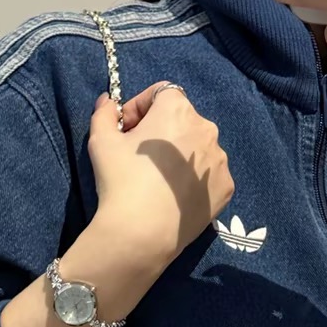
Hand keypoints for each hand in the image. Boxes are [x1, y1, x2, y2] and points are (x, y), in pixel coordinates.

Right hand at [87, 81, 234, 268]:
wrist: (143, 232)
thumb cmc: (121, 180)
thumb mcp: (101, 141)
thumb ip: (104, 114)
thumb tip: (107, 102)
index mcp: (178, 110)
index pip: (161, 94)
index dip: (140, 108)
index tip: (125, 130)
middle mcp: (207, 128)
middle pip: (182, 120)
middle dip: (161, 131)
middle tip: (139, 156)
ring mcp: (220, 159)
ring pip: (198, 148)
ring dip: (180, 155)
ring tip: (158, 180)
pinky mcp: (226, 186)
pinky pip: (209, 174)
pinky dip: (194, 179)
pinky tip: (174, 196)